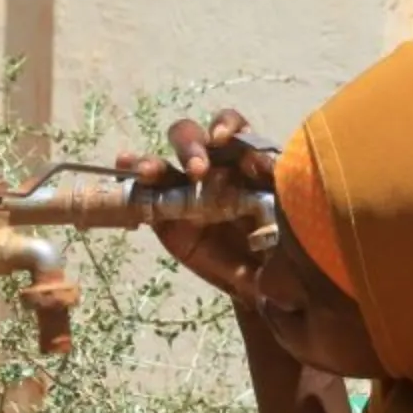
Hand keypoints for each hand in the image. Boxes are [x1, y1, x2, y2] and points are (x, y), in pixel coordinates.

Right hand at [115, 109, 277, 305]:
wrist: (262, 281)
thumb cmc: (281, 246)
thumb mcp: (287, 223)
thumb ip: (280, 200)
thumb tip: (270, 180)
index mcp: (250, 163)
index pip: (238, 132)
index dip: (232, 131)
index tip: (231, 146)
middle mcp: (219, 167)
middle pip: (201, 137)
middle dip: (195, 147)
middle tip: (198, 170)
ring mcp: (190, 187)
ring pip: (172, 159)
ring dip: (161, 160)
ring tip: (150, 173)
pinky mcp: (165, 209)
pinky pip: (147, 186)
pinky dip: (133, 169)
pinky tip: (124, 166)